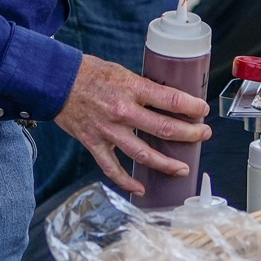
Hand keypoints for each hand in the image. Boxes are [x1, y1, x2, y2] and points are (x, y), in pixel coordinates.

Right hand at [54, 54, 211, 194]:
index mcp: (132, 88)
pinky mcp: (94, 143)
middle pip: (163, 128)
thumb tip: (166, 99)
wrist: (57, 81)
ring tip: (182, 168)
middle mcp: (122, 111)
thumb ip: (142, 88)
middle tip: (204, 135)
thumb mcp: (123, 72)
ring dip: (165, 163)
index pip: (170, 99)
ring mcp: (108, 130)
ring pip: (142, 154)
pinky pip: (112, 168)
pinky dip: (126, 181)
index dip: (191, 106)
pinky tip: (141, 188)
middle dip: (189, 134)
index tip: (203, 110)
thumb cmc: (91, 73)